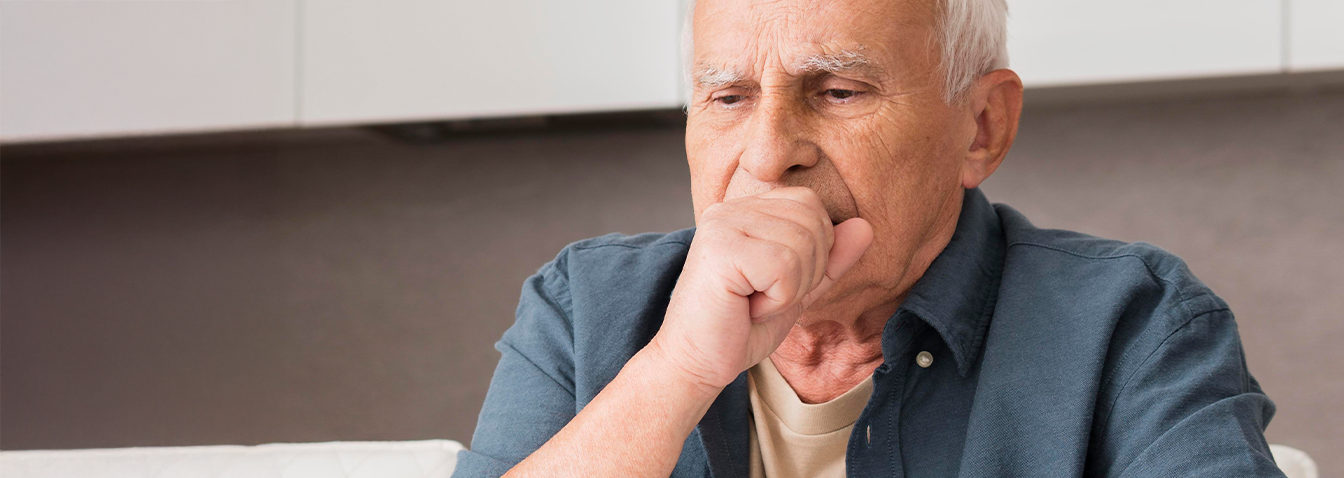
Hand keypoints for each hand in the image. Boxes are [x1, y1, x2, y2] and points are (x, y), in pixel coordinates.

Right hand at [649, 187, 873, 391]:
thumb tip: (866, 226)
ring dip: (789, 289)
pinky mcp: (721, 248)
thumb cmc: (741, 328)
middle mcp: (729, 208)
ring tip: (752, 301)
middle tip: (763, 296)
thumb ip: (830, 258)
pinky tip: (745, 307)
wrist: (697, 363)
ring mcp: (722, 224)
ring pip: (802, 245)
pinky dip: (776, 299)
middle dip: (805, 272)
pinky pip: (784, 266)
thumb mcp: (798, 290)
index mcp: (745, 209)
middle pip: (813, 221)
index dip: (811, 252)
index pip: (811, 205)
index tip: (772, 282)